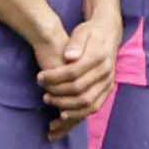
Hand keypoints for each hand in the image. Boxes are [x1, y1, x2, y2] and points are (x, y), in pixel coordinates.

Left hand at [41, 11, 115, 128]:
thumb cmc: (90, 33)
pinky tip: (62, 116)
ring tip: (49, 101)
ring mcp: (109, 82)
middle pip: (79, 89)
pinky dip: (78, 114)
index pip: (74, 72)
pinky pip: (94, 107)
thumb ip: (75, 43)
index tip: (39, 77)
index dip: (54, 77)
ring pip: (88, 102)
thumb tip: (69, 56)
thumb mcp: (82, 32)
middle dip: (57, 93)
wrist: (109, 35)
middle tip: (42, 91)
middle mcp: (106, 71)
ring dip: (66, 106)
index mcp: (99, 56)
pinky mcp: (108, 89)